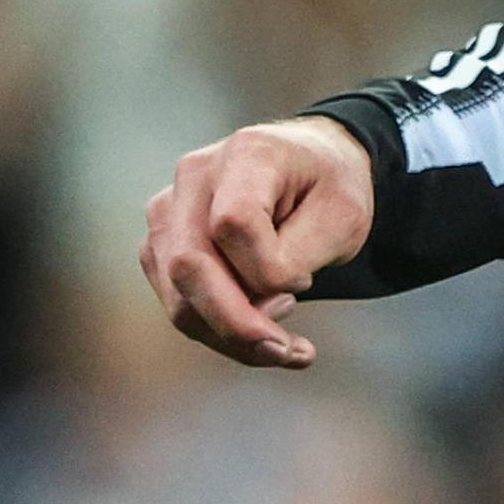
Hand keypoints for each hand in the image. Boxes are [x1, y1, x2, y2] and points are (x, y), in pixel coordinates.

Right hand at [138, 115, 373, 368]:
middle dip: (238, 322)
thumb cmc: (330, 188)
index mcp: (247, 153)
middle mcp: (194, 176)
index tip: (306, 282)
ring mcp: (168, 211)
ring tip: (285, 349)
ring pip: (178, 295)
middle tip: (289, 350)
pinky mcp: (160, 245)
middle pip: (190, 265)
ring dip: (230, 336)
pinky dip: (218, 331)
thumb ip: (292, 258)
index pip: (233, 224)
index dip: (269, 269)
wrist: (314, 169)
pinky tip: (260, 339)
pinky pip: (178, 302)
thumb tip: (251, 307)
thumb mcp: (342, 216)